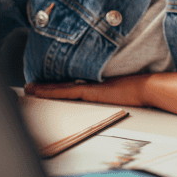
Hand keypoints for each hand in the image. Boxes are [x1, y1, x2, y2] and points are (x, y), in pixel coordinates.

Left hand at [25, 75, 147, 106]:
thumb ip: (111, 90)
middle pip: (64, 85)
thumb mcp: (121, 89)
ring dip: (44, 89)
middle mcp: (91, 83)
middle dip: (46, 86)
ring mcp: (89, 86)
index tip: (45, 84)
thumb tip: (110, 92)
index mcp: (97, 84)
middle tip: (30, 86)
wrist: (146, 87)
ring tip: (30, 89)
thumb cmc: (139, 90)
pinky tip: (38, 92)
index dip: (57, 85)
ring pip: (61, 88)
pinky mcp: (89, 91)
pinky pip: (64, 91)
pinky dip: (50, 91)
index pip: (72, 84)